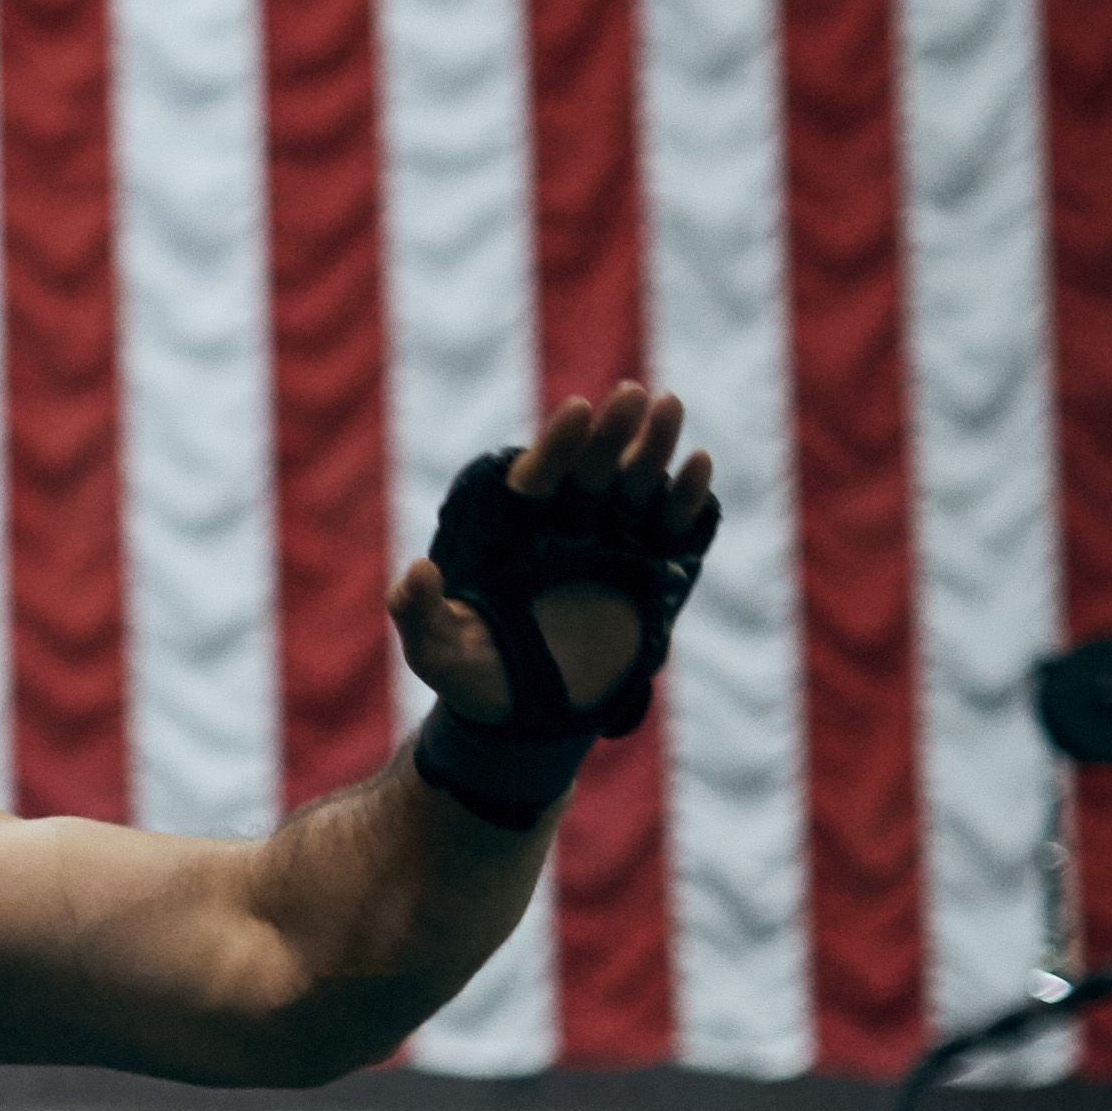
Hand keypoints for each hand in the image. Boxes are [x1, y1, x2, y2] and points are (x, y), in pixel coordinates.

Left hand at [392, 385, 708, 729]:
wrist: (527, 716)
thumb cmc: (472, 675)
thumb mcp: (435, 650)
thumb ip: (418, 613)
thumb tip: (413, 572)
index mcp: (517, 533)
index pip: (538, 476)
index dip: (559, 443)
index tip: (578, 409)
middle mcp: (567, 530)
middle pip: (593, 469)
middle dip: (613, 431)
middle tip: (634, 394)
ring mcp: (614, 548)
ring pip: (637, 486)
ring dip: (654, 447)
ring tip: (670, 406)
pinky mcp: (654, 576)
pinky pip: (674, 529)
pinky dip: (687, 498)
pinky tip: (698, 466)